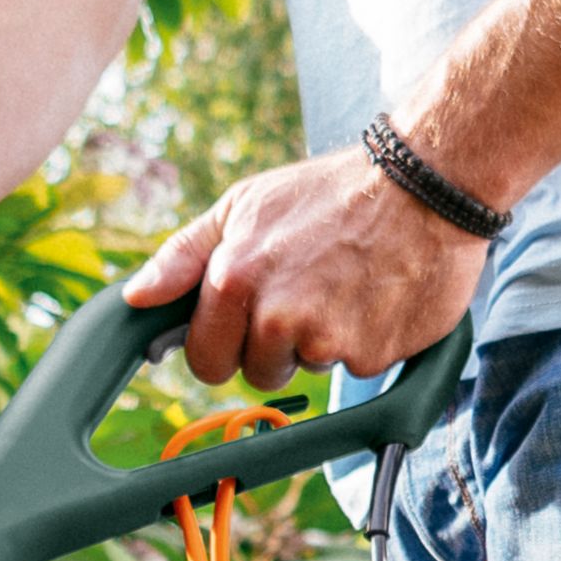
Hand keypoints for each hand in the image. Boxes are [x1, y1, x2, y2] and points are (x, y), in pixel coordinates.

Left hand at [125, 149, 487, 387]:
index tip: (246, 324)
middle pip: (256, 374)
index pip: (205, 359)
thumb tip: (135, 297)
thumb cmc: (329, 192)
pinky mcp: (374, 355)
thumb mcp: (244, 205)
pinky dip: (367, 339)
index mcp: (235, 278)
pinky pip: (357, 367)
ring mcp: (327, 339)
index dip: (224, 345)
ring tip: (344, 285)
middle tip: (304, 297)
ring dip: (322, 340)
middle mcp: (277, 315)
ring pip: (309, 369)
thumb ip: (184, 256)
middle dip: (273, 349)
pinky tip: (377, 294)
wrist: (425, 186)